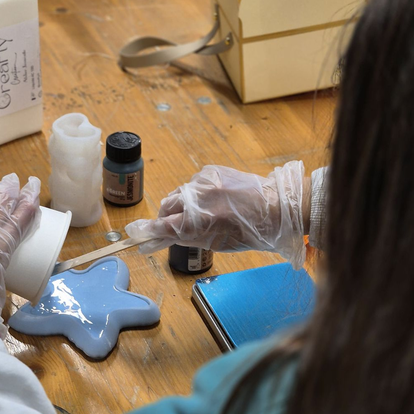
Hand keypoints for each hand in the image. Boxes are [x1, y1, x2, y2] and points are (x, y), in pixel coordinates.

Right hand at [126, 161, 306, 268]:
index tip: (138, 235)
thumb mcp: (220, 243)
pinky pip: (192, 184)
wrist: (276, 205)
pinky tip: (207, 201)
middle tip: (164, 227)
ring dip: (179, 206)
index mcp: (204, 220)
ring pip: (178, 193)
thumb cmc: (251, 231)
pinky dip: (193, 195)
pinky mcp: (210, 170)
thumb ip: (189, 239)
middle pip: (167, 206)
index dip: (151, 232)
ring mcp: (204, 180)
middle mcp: (200, 197)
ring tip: (192, 215)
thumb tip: (163, 238)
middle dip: (163, 218)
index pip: (167, 225)